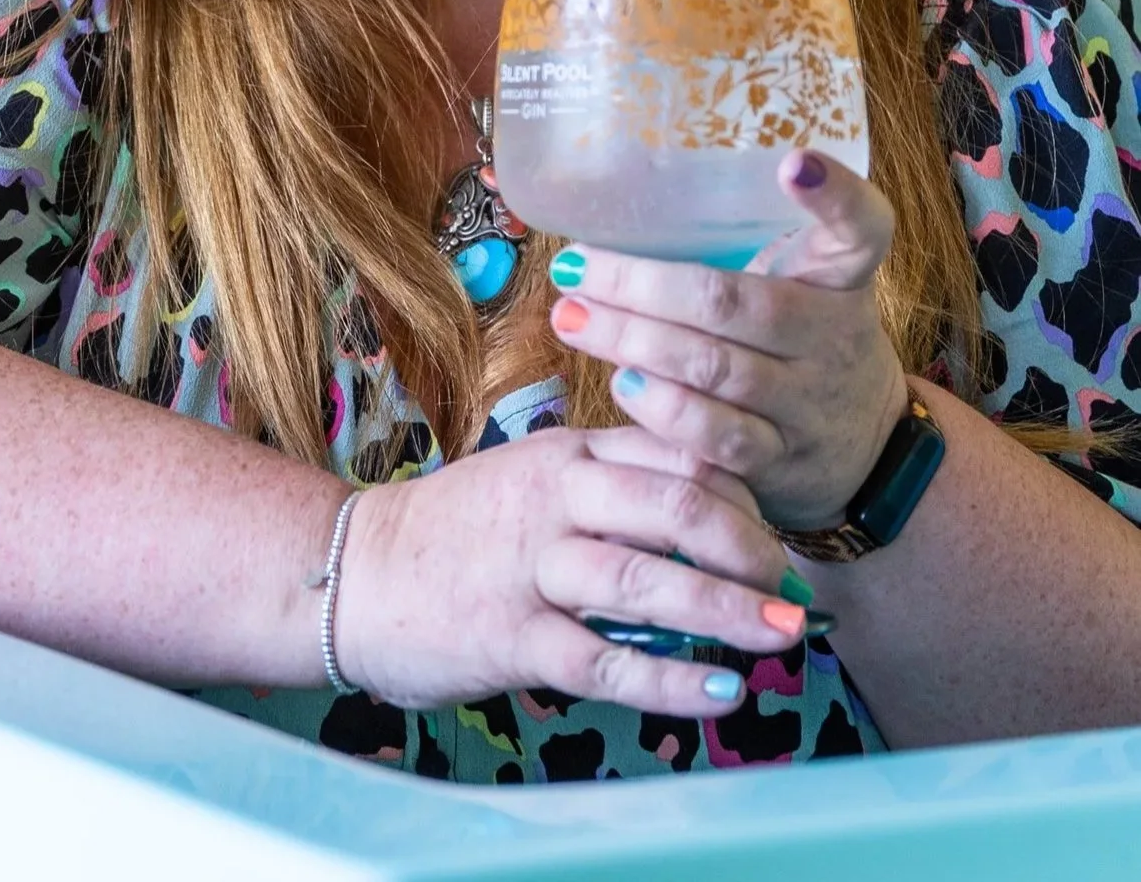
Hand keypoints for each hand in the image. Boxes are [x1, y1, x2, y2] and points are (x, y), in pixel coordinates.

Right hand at [330, 424, 808, 714]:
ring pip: (647, 581)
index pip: (676, 454)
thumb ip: (607, 490)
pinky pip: (605, 662)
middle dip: (752, 552)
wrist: (353, 573)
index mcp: (563, 456)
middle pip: (675, 508)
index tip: (779, 537)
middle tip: (794, 592)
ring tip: (783, 638)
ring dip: (727, 612)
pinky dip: (670, 680)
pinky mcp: (511, 636)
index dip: (745, 495)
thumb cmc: (457, 532)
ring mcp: (529, 567)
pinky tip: (719, 693)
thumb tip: (710, 519)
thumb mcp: (530, 482)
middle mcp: (552, 500)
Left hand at [547, 149, 911, 529]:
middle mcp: (833, 336)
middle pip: (736, 303)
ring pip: (717, 369)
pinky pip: (718, 437)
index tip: (792, 162)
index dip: (834, 195)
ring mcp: (811, 403)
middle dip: (643, 285)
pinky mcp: (785, 460)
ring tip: (573, 318)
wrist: (864, 448)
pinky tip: (622, 382)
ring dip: (633, 341)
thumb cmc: (797, 337)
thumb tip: (607, 203)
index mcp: (840, 276)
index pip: (862, 228)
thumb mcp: (794, 279)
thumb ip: (731, 244)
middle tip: (575, 267)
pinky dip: (663, 409)